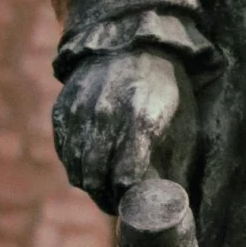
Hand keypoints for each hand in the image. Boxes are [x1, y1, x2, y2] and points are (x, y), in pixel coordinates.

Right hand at [52, 50, 194, 211]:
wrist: (133, 42)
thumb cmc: (166, 87)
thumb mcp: (182, 120)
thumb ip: (174, 160)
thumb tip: (170, 201)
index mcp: (142, 120)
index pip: (126, 178)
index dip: (129, 197)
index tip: (134, 203)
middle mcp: (106, 116)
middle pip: (97, 179)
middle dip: (107, 198)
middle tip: (116, 204)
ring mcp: (80, 112)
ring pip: (77, 170)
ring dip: (90, 185)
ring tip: (103, 189)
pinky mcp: (63, 109)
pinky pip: (64, 151)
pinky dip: (76, 164)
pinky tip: (90, 166)